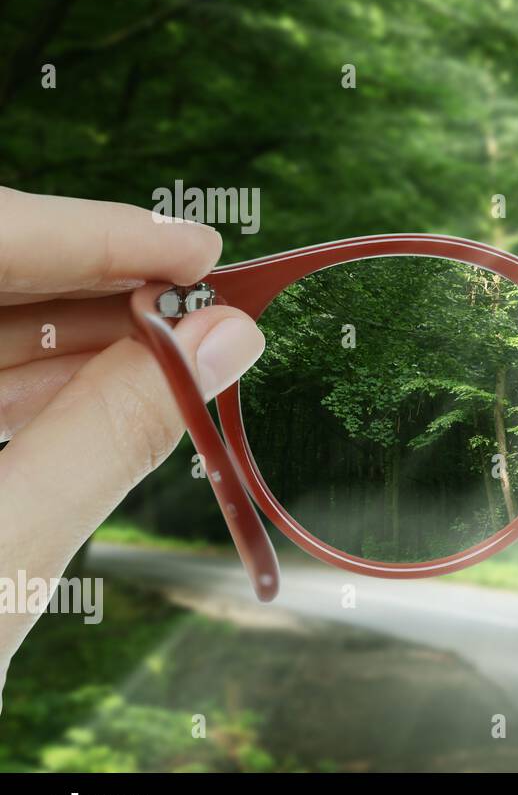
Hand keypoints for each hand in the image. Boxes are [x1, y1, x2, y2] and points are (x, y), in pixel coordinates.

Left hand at [0, 187, 263, 708]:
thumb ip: (110, 435)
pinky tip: (101, 389)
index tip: (194, 251)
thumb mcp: (2, 561)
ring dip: (69, 331)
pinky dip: (30, 380)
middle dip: (89, 277)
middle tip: (197, 301)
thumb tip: (219, 342)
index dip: (88, 233)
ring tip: (167, 348)